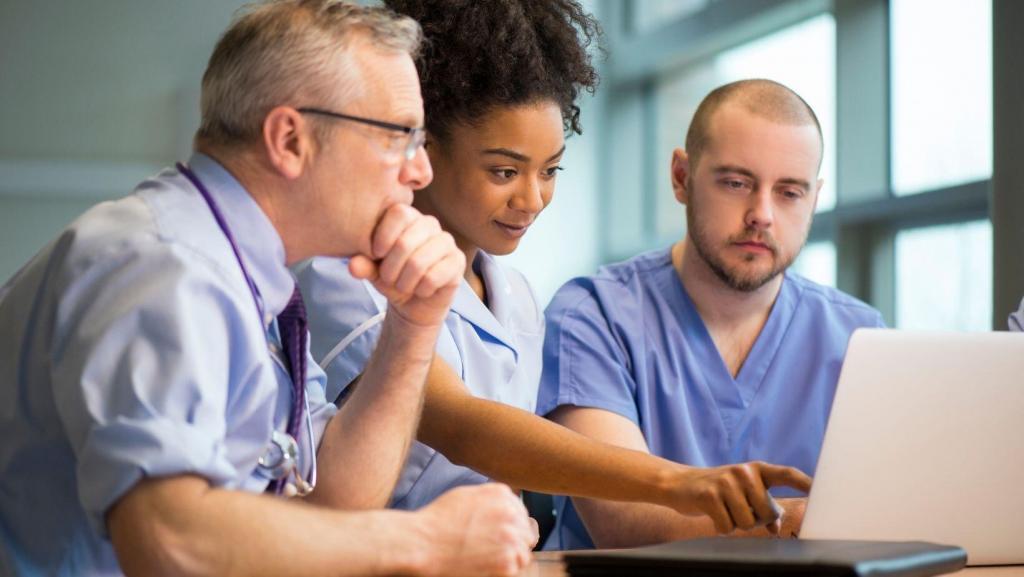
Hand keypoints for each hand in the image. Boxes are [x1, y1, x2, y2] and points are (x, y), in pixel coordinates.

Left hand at [349, 204, 464, 328]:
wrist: (414, 302)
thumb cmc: (393, 278)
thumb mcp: (373, 271)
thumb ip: (364, 265)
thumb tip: (353, 265)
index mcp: (409, 217)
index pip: (398, 214)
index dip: (383, 237)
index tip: (376, 255)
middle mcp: (430, 224)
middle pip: (405, 241)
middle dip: (391, 269)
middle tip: (388, 279)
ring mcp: (447, 242)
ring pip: (419, 262)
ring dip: (405, 282)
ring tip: (403, 286)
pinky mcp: (457, 261)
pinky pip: (433, 277)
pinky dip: (420, 290)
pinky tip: (421, 290)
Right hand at [417, 483, 534, 576]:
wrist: (424, 543)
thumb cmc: (438, 519)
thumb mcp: (466, 494)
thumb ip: (490, 498)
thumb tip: (504, 505)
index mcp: (502, 495)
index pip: (520, 512)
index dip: (510, 525)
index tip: (499, 533)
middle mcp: (511, 514)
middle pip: (525, 531)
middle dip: (513, 539)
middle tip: (493, 547)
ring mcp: (511, 538)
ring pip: (523, 550)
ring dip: (511, 555)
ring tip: (489, 557)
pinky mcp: (507, 562)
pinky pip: (515, 567)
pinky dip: (504, 569)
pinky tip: (486, 564)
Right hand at [669, 461, 811, 533]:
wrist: (680, 484)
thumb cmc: (719, 491)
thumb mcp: (743, 493)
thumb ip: (764, 507)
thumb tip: (778, 526)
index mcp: (757, 470)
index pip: (786, 474)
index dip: (805, 482)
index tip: (821, 489)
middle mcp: (744, 472)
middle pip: (766, 512)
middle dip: (755, 520)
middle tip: (739, 510)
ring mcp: (726, 482)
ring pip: (747, 522)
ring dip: (736, 524)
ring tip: (725, 510)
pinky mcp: (709, 495)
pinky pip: (727, 526)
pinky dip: (721, 527)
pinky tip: (713, 514)